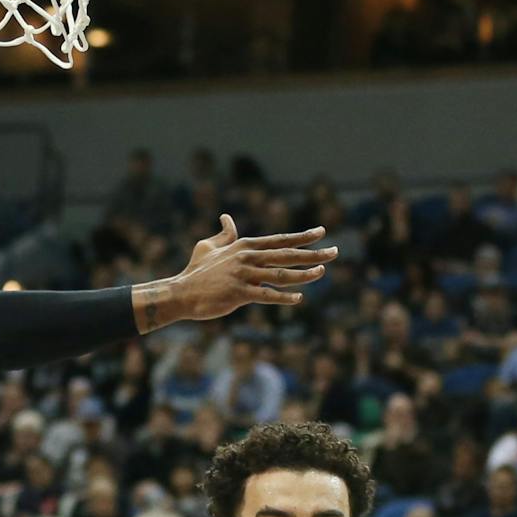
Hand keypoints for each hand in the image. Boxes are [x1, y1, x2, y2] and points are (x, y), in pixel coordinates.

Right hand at [175, 215, 334, 319]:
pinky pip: (266, 296)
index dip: (302, 236)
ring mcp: (244, 276)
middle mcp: (247, 258)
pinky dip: (283, 297)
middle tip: (335, 252)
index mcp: (244, 246)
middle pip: (287, 254)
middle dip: (313, 253)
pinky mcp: (239, 294)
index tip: (322, 232)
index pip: (279, 240)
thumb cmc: (195, 271)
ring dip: (304, 274)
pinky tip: (298, 298)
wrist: (181, 293)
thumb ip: (223, 234)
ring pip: (281, 274)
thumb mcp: (207, 247)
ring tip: (322, 273)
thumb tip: (226, 218)